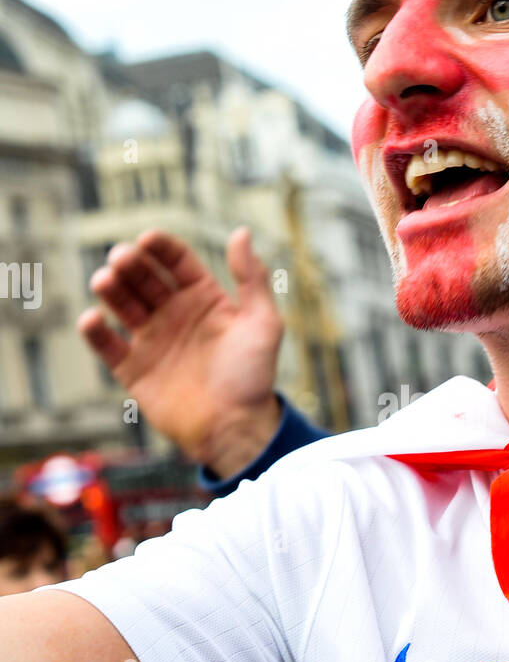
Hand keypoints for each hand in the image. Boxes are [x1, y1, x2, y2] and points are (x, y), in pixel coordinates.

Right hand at [77, 227, 283, 475]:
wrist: (235, 429)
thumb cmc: (253, 377)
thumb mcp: (263, 324)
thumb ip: (252, 278)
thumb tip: (241, 232)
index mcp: (205, 299)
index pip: (176, 261)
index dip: (160, 247)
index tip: (147, 239)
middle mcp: (175, 315)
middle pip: (144, 278)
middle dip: (130, 263)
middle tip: (121, 258)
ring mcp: (153, 341)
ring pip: (123, 304)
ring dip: (110, 288)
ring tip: (104, 281)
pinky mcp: (134, 370)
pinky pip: (107, 346)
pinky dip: (95, 332)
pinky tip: (93, 319)